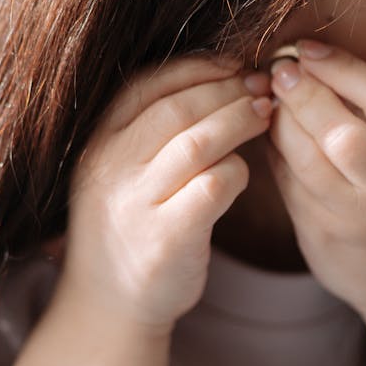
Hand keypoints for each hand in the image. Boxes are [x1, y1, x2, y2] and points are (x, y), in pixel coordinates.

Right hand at [54, 55, 272, 333]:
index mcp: (99, 141)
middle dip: (227, 89)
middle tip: (263, 87)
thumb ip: (155, 126)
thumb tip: (222, 76)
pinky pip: (214, 186)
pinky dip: (238, 170)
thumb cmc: (133, 222)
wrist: (109, 302)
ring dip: (240, 121)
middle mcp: (111, 167)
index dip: (199, 66)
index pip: (148, 83)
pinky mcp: (166, 238)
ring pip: (199, 142)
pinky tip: (245, 172)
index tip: (236, 64)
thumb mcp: (124, 167)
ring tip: (265, 114)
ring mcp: (136, 203)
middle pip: (178, 106)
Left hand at [266, 40, 365, 331]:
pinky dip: (275, 152)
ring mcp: (357, 218)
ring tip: (272, 97)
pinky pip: (290, 184)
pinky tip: (271, 132)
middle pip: (341, 128)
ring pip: (305, 158)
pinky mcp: (323, 237)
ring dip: (281, 120)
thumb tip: (316, 61)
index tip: (309, 47)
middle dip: (304, 91)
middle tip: (280, 68)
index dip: (342, 66)